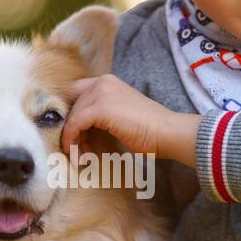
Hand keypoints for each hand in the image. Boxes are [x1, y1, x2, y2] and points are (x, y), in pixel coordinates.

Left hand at [61, 74, 199, 167]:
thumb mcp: (120, 115)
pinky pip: (75, 124)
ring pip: (73, 117)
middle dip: (73, 132)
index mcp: (108, 82)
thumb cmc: (149, 130)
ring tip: (79, 158)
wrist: (167, 132)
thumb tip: (80, 130)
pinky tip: (78, 155)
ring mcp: (101, 92)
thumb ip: (101, 115)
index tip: (75, 139)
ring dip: (72, 140)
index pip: (77, 97)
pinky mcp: (100, 108)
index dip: (72, 118)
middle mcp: (103, 82)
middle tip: (77, 153)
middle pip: (73, 107)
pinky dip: (72, 141)